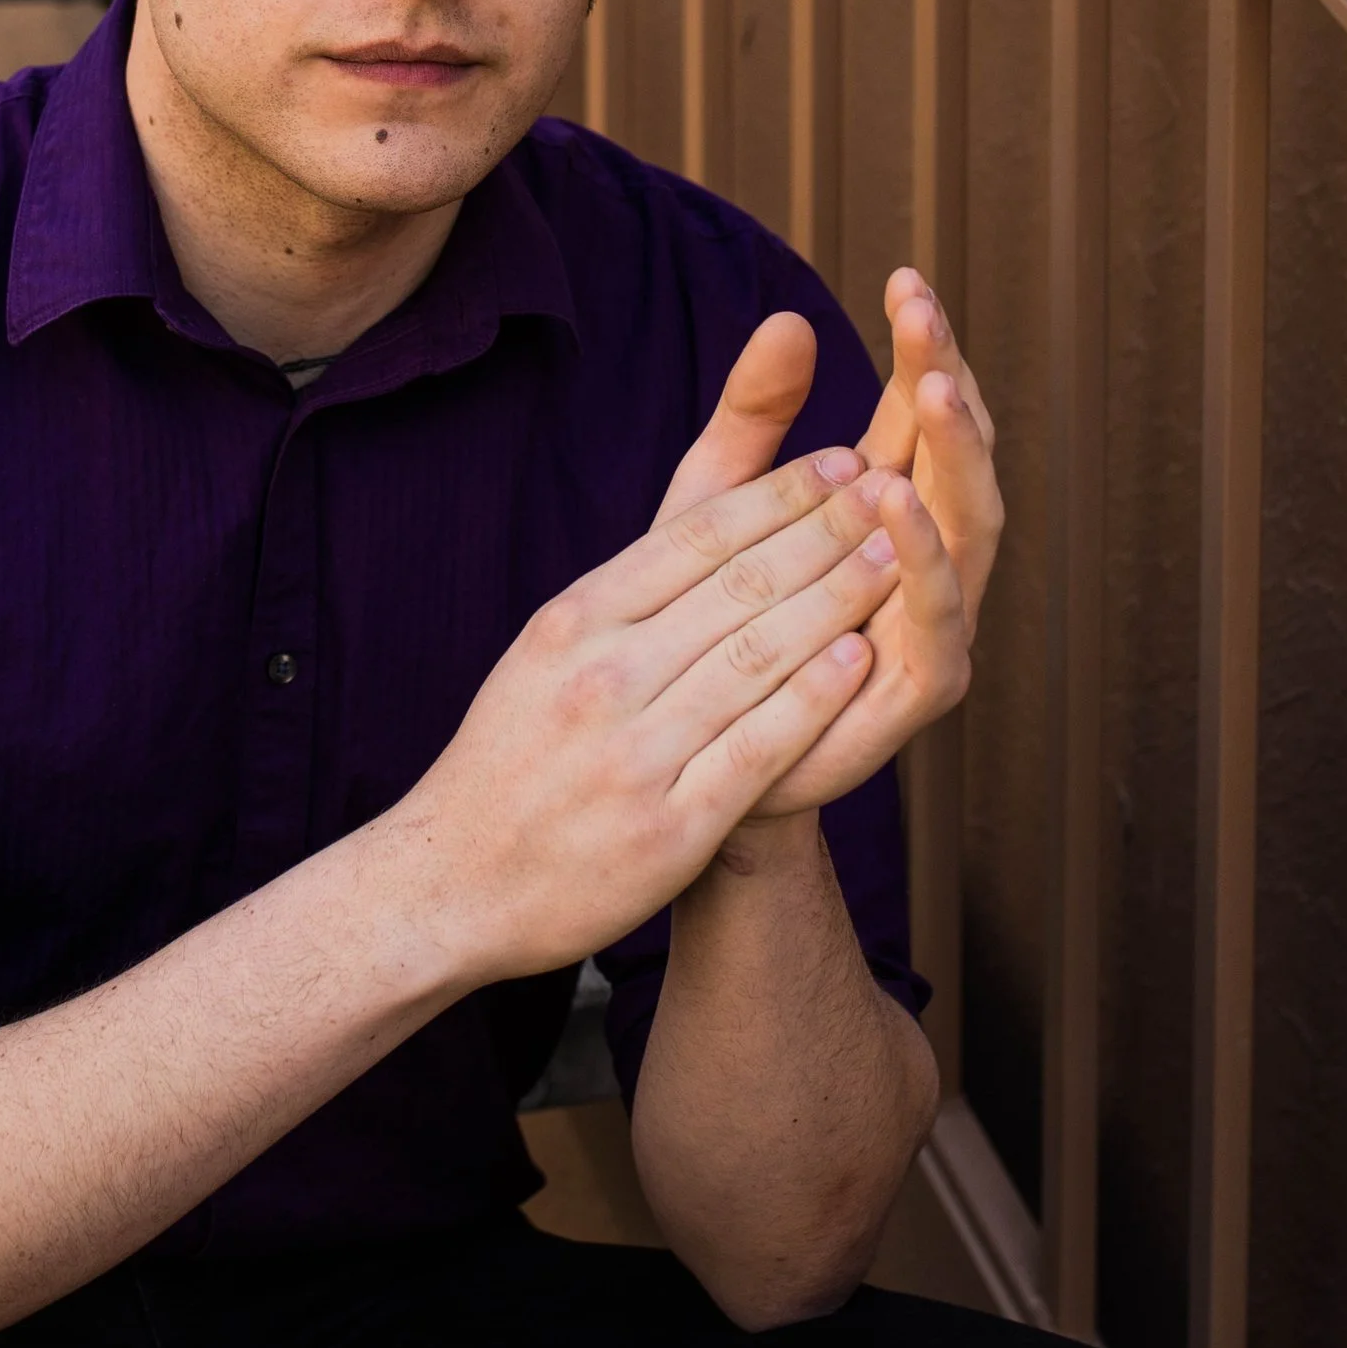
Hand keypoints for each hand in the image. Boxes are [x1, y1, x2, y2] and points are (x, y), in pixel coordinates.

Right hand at [388, 447, 905, 984]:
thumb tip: (711, 527)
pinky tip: (860, 660)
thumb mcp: (547, 652)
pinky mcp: (669, 827)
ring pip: (757, 656)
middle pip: (737, 586)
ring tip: (894, 560)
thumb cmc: (512, 760)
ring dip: (836, 600)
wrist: (452, 884)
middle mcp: (601, 678)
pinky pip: (757, 747)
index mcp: (573, 624)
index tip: (839, 463)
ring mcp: (636, 754)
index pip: (694, 539)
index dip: (778, 494)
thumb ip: (626, 593)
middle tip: (894, 489)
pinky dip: (812, 698)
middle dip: (826, 531)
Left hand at [653, 278, 1003, 817]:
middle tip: (925, 318)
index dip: (923, 346)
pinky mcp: (920, 688)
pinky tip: (899, 503)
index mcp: (886, 505)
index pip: (924, 410)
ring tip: (932, 392)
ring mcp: (933, 623)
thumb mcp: (711, 510)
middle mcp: (926, 558)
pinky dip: (927, 561)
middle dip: (949, 382)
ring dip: (956, 458)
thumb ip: (751, 421)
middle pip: (961, 455)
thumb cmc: (700, 634)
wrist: (687, 769)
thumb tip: (788, 316)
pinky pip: (942, 618)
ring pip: (972, 527)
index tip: (905, 277)